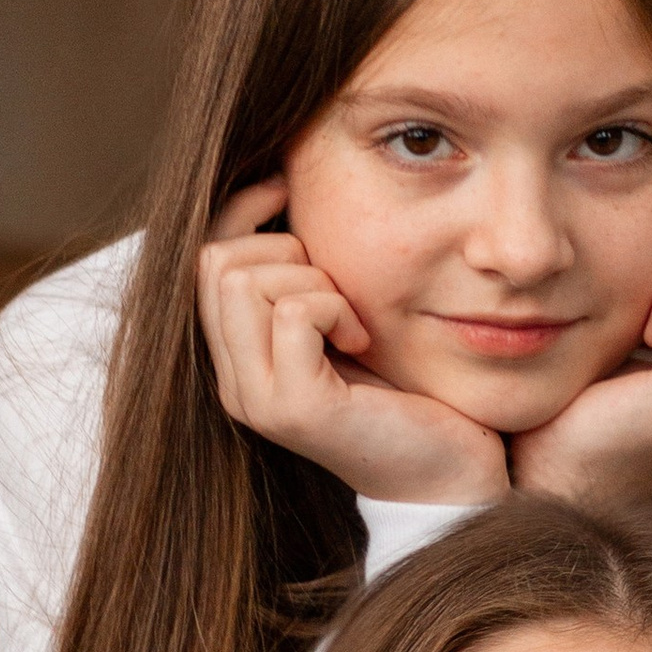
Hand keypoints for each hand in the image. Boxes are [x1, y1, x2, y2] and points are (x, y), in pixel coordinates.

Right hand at [196, 183, 507, 511]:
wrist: (448, 468)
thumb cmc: (404, 387)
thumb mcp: (340, 316)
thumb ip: (301, 273)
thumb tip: (278, 183)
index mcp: (237, 359)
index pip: (203, 259)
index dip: (240, 209)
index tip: (286, 186)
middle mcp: (234, 382)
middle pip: (216, 261)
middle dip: (284, 249)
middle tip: (338, 289)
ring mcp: (258, 399)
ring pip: (244, 280)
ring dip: (312, 279)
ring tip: (350, 318)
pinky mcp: (296, 408)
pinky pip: (295, 311)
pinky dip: (336, 307)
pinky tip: (363, 340)